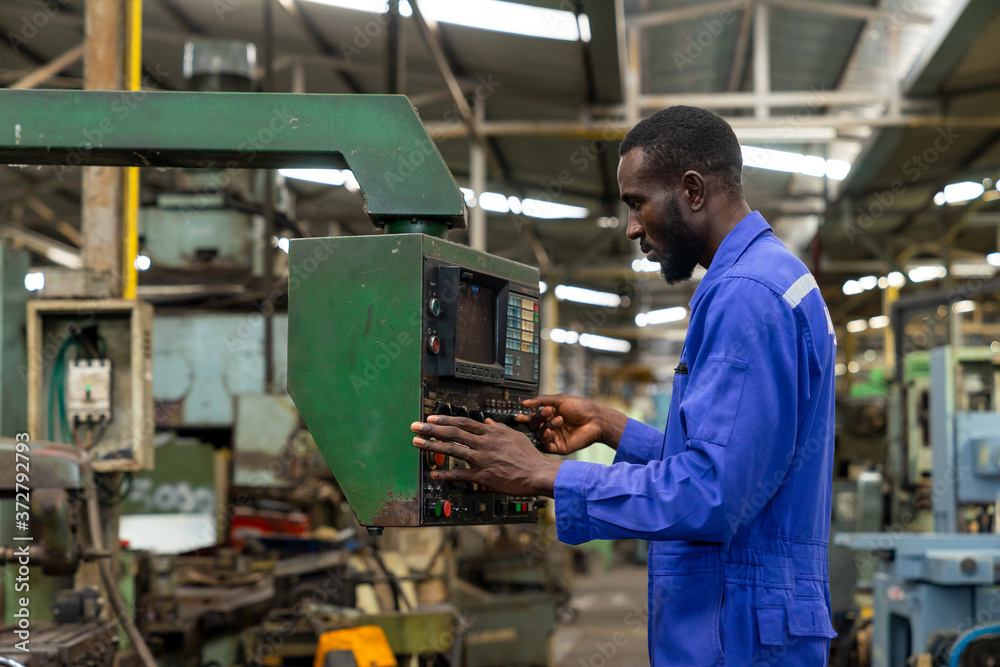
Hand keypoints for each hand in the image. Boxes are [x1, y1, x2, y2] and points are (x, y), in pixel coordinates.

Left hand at [410, 416, 561, 496]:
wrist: (538, 473)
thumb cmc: (529, 456)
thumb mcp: (514, 436)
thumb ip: (498, 428)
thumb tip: (488, 421)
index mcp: (491, 433)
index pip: (463, 422)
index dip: (445, 419)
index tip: (431, 417)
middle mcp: (484, 443)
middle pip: (453, 432)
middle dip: (431, 428)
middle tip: (415, 426)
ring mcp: (482, 459)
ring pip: (453, 449)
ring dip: (432, 445)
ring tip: (416, 442)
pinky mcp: (483, 476)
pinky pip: (461, 474)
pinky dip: (446, 474)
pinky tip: (434, 474)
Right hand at [514, 394, 626, 454]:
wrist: (596, 420)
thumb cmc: (581, 408)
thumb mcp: (560, 399)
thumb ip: (541, 400)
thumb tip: (525, 403)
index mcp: (550, 415)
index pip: (533, 417)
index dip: (525, 417)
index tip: (518, 415)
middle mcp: (551, 426)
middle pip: (534, 426)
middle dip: (537, 419)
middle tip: (546, 412)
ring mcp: (555, 437)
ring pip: (539, 435)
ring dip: (545, 427)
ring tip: (558, 420)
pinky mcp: (559, 447)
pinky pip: (545, 446)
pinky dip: (545, 439)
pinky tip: (550, 431)